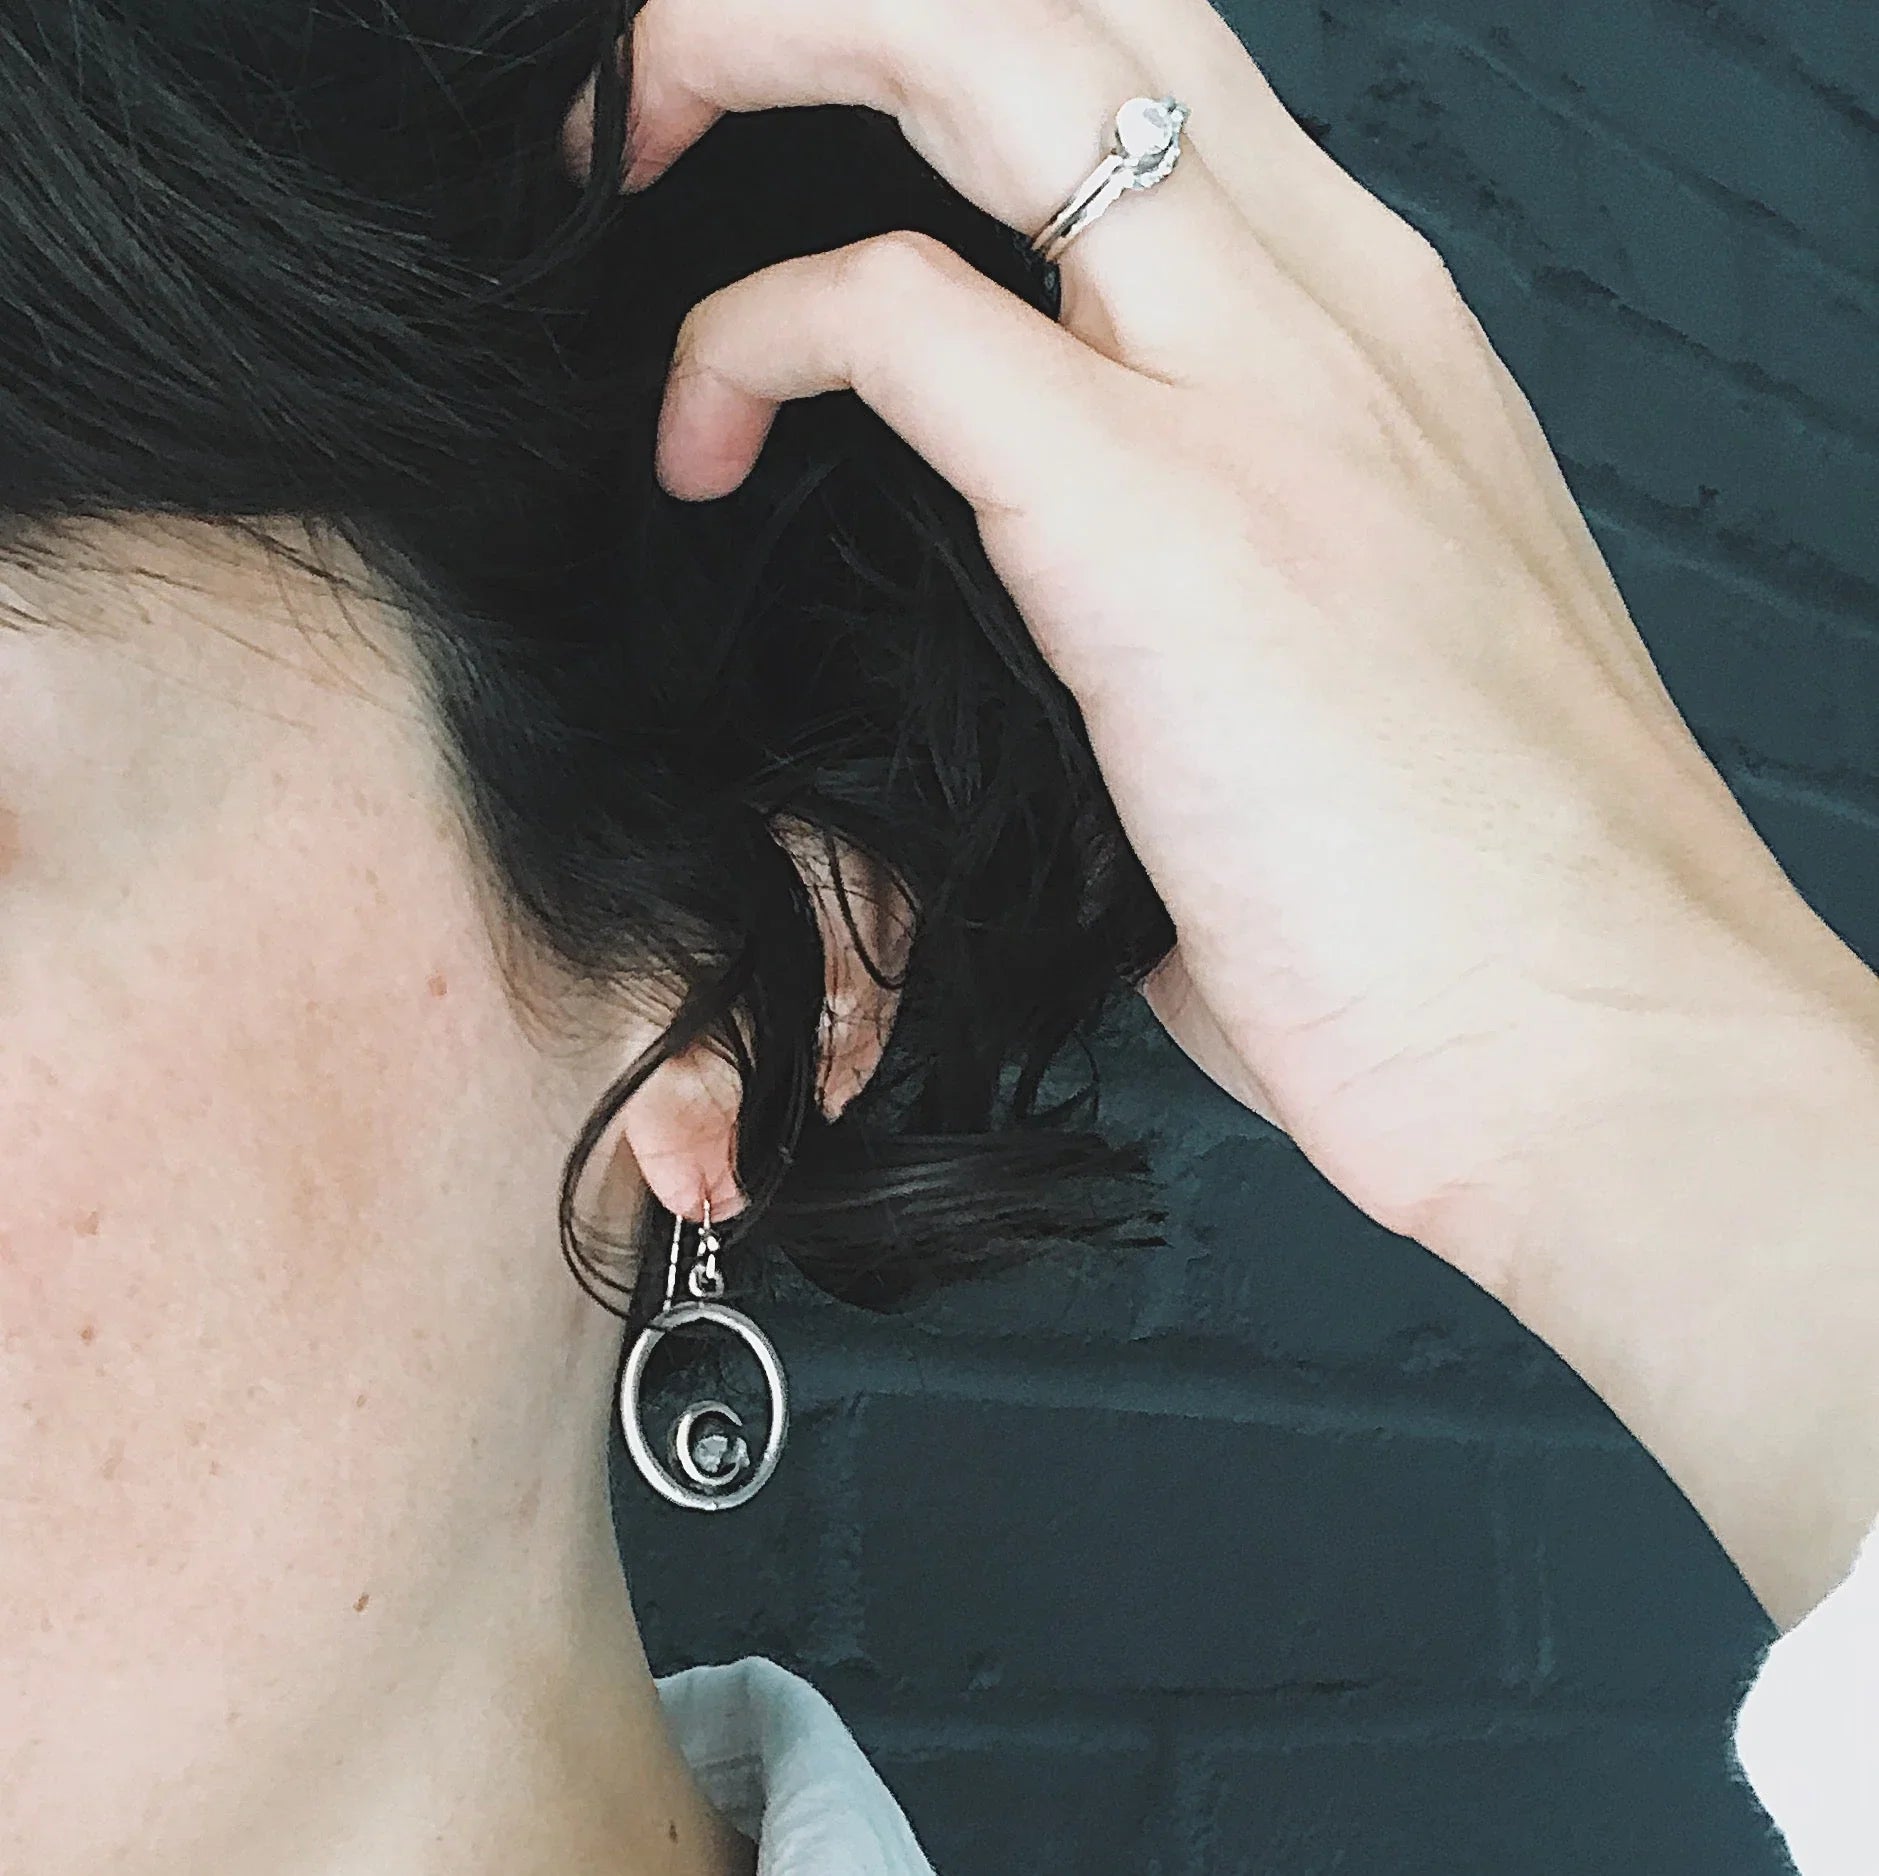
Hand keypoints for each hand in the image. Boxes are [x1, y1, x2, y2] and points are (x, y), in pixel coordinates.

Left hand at [561, 0, 1875, 1297]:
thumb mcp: (1338, 683)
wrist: (1606, 1054)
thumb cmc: (1477, 914)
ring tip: (632, 155)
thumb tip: (1048, 639)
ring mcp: (1262, 393)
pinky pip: (891, 318)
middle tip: (671, 96)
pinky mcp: (1169, 519)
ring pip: (985, 48)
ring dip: (768, 44)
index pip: (1150, 82)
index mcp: (1372, 344)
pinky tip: (698, 447)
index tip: (806, 148)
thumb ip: (1193, 593)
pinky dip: (750, 340)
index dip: (948, 64)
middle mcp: (1334, 311)